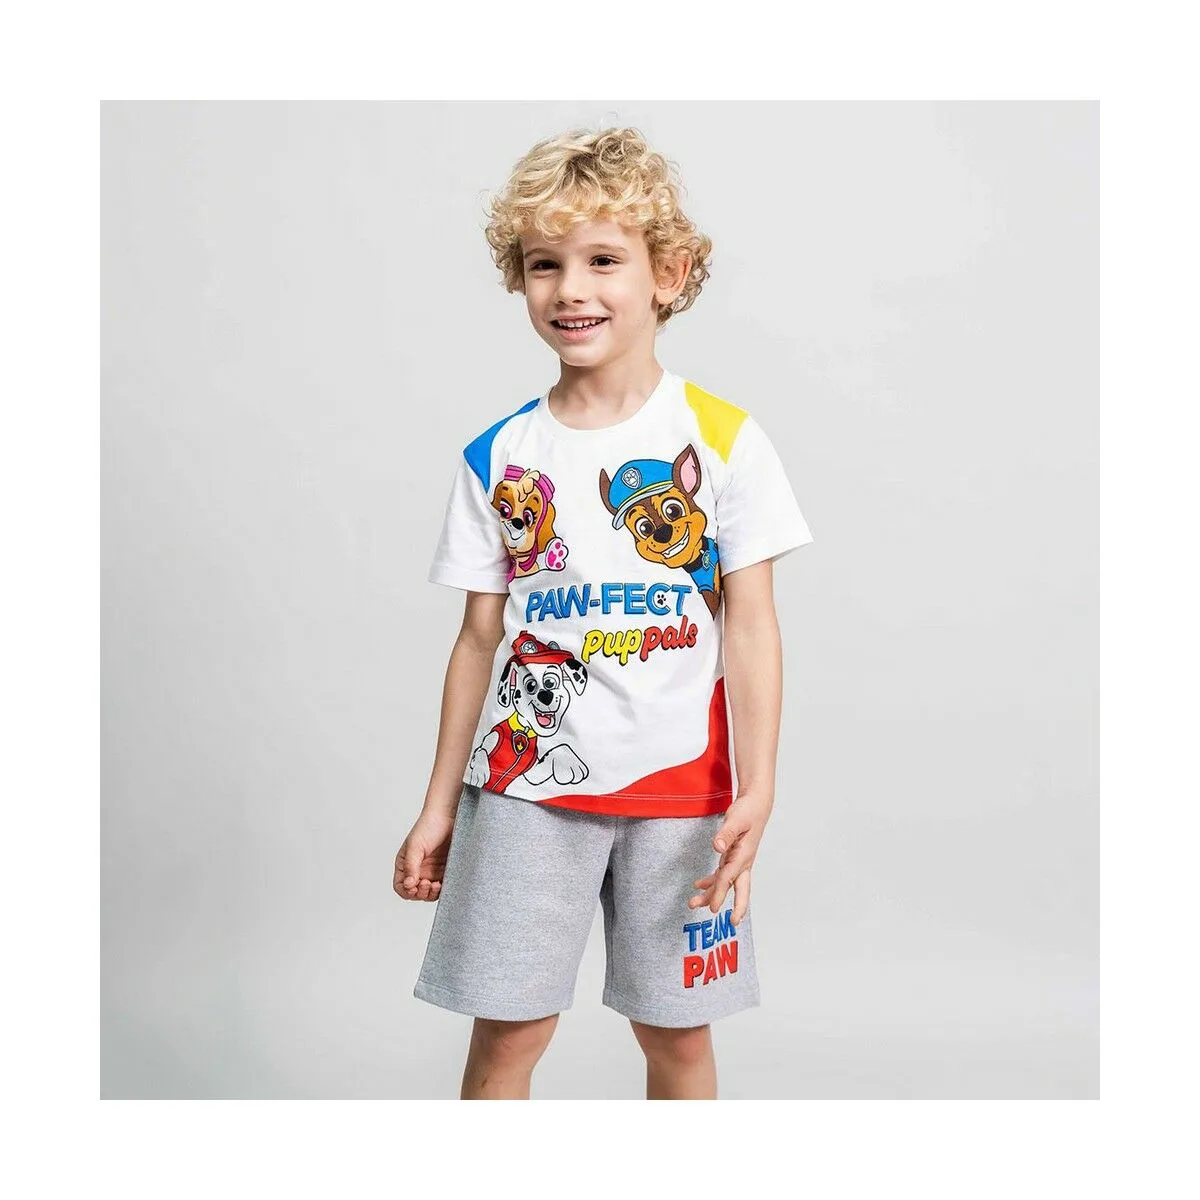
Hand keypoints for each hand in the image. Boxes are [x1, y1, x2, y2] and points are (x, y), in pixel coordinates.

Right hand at [393, 808, 455, 901]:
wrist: (449, 816)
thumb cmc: (429, 826)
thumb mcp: (415, 846)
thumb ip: (411, 866)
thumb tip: (409, 885)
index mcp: (406, 865)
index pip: (401, 886)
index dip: (406, 891)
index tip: (414, 887)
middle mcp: (418, 871)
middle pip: (416, 894)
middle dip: (421, 893)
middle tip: (427, 883)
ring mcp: (433, 872)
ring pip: (430, 894)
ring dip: (432, 894)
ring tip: (436, 884)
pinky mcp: (446, 871)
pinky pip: (444, 887)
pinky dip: (444, 889)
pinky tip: (444, 883)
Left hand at [688, 793, 770, 925]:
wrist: (756, 805)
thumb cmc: (748, 811)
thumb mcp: (736, 819)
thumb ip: (726, 834)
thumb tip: (717, 848)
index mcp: (744, 855)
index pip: (729, 877)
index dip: (720, 892)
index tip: (713, 908)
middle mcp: (743, 862)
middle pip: (740, 889)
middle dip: (737, 907)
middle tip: (732, 922)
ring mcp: (738, 861)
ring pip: (726, 884)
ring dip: (712, 895)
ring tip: (693, 904)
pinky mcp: (732, 857)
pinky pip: (722, 875)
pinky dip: (711, 882)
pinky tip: (698, 885)